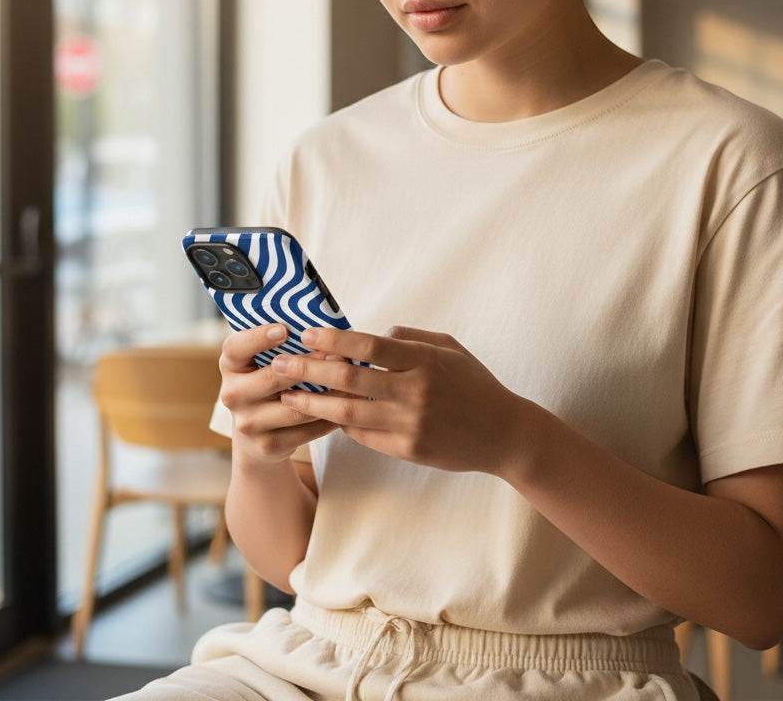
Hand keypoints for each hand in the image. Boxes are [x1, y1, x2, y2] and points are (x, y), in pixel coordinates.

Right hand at [218, 324, 337, 463]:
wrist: (256, 435)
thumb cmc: (269, 384)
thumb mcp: (264, 362)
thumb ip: (283, 346)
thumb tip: (324, 331)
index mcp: (230, 365)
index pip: (236, 347)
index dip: (258, 337)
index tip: (284, 329)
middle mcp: (232, 394)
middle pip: (271, 378)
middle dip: (309, 366)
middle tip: (339, 354)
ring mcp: (247, 423)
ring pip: (294, 408)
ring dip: (327, 394)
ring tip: (352, 380)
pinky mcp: (267, 445)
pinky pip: (305, 430)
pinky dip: (329, 418)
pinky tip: (347, 406)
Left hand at [273, 325, 526, 474]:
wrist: (503, 434)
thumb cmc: (475, 384)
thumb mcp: (450, 347)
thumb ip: (410, 338)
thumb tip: (373, 333)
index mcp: (424, 360)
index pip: (369, 344)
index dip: (335, 339)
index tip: (308, 334)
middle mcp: (415, 391)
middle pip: (350, 378)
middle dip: (309, 370)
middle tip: (279, 364)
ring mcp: (410, 423)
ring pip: (349, 412)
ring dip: (314, 403)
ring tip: (287, 395)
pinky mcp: (408, 450)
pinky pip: (364, 435)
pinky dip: (342, 424)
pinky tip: (323, 415)